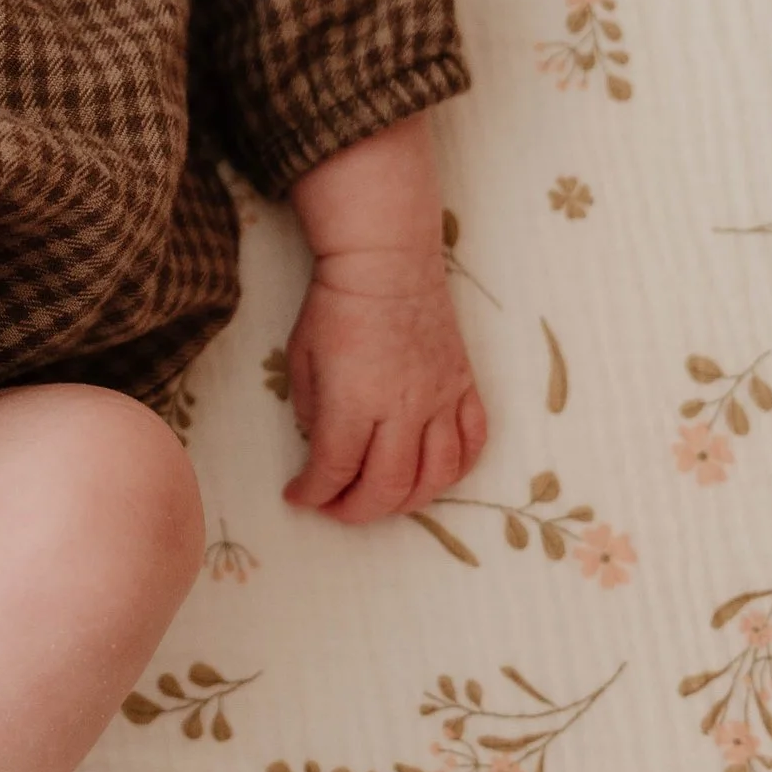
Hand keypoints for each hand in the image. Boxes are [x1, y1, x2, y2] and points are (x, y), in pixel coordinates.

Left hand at [279, 247, 486, 524]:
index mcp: (355, 400)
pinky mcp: (464, 386)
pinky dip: (456, 471)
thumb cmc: (336, 305)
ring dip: (407, 501)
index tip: (298, 496)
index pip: (335, 468)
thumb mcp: (302, 358)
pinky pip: (473, 442)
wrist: (386, 262)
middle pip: (388, 485)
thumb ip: (311, 410)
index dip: (313, 493)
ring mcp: (441, 399)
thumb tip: (323, 445)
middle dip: (357, 510)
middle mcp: (404, 407)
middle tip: (335, 508)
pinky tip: (432, 476)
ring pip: (437, 475)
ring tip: (381, 499)